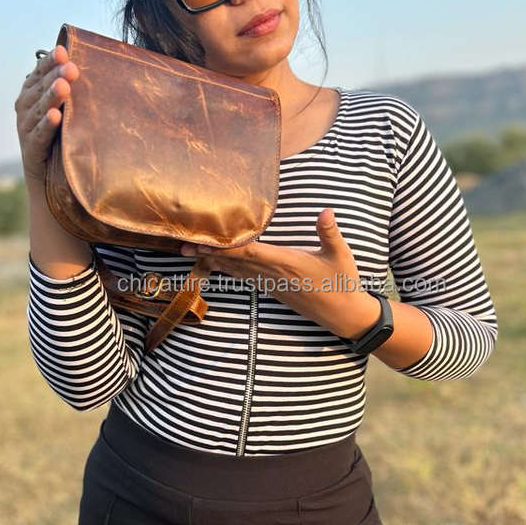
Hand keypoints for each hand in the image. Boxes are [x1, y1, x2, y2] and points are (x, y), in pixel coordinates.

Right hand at [14, 45, 79, 186]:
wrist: (52, 180)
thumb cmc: (65, 137)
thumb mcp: (70, 111)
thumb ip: (75, 90)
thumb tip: (103, 64)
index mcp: (32, 93)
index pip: (40, 72)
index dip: (50, 62)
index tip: (64, 51)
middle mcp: (25, 108)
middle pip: (40, 88)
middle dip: (55, 76)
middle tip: (71, 68)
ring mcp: (25, 129)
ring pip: (38, 109)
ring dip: (51, 97)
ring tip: (64, 87)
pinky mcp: (31, 150)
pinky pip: (39, 135)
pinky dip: (46, 125)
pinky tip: (56, 116)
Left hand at [180, 207, 381, 338]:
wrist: (343, 314)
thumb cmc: (342, 282)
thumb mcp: (340, 255)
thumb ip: (329, 232)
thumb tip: (326, 211)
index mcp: (286, 263)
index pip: (249, 253)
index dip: (225, 248)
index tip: (204, 242)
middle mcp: (273, 274)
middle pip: (234, 262)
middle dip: (208, 253)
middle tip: (182, 245)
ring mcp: (271, 283)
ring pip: (236, 271)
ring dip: (213, 262)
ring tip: (190, 252)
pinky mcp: (273, 289)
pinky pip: (244, 277)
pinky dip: (227, 269)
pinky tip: (215, 264)